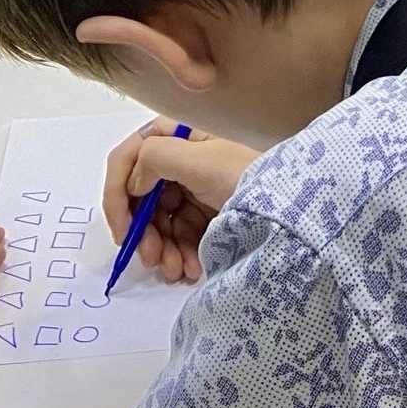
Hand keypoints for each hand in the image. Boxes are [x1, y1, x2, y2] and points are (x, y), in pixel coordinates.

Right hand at [101, 123, 256, 285]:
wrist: (289, 207)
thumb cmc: (242, 175)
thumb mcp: (198, 160)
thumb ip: (154, 158)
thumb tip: (133, 182)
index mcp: (177, 135)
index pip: (128, 158)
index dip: (117, 194)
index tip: (122, 231)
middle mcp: (181, 158)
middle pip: (141, 196)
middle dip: (144, 232)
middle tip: (151, 260)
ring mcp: (194, 186)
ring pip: (159, 221)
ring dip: (162, 249)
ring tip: (177, 272)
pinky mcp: (206, 212)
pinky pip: (180, 235)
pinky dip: (180, 254)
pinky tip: (191, 270)